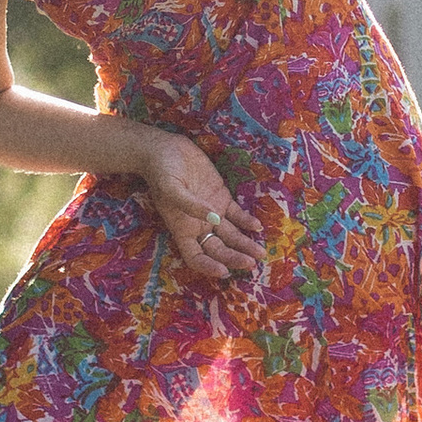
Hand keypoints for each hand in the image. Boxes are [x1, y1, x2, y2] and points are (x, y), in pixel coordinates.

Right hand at [139, 130, 266, 286]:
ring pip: (231, 235)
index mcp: (182, 229)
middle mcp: (198, 226)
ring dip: (245, 244)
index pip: (195, 257)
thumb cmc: (162, 172)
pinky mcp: (221, 198)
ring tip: (260, 252)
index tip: (224, 272)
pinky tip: (257, 226)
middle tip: (251, 262)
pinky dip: (247, 222)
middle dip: (234, 258)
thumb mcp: (170, 189)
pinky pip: (237, 215)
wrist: (165, 149)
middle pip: (218, 249)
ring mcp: (212, 212)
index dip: (208, 267)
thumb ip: (190, 205)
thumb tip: (213, 218)